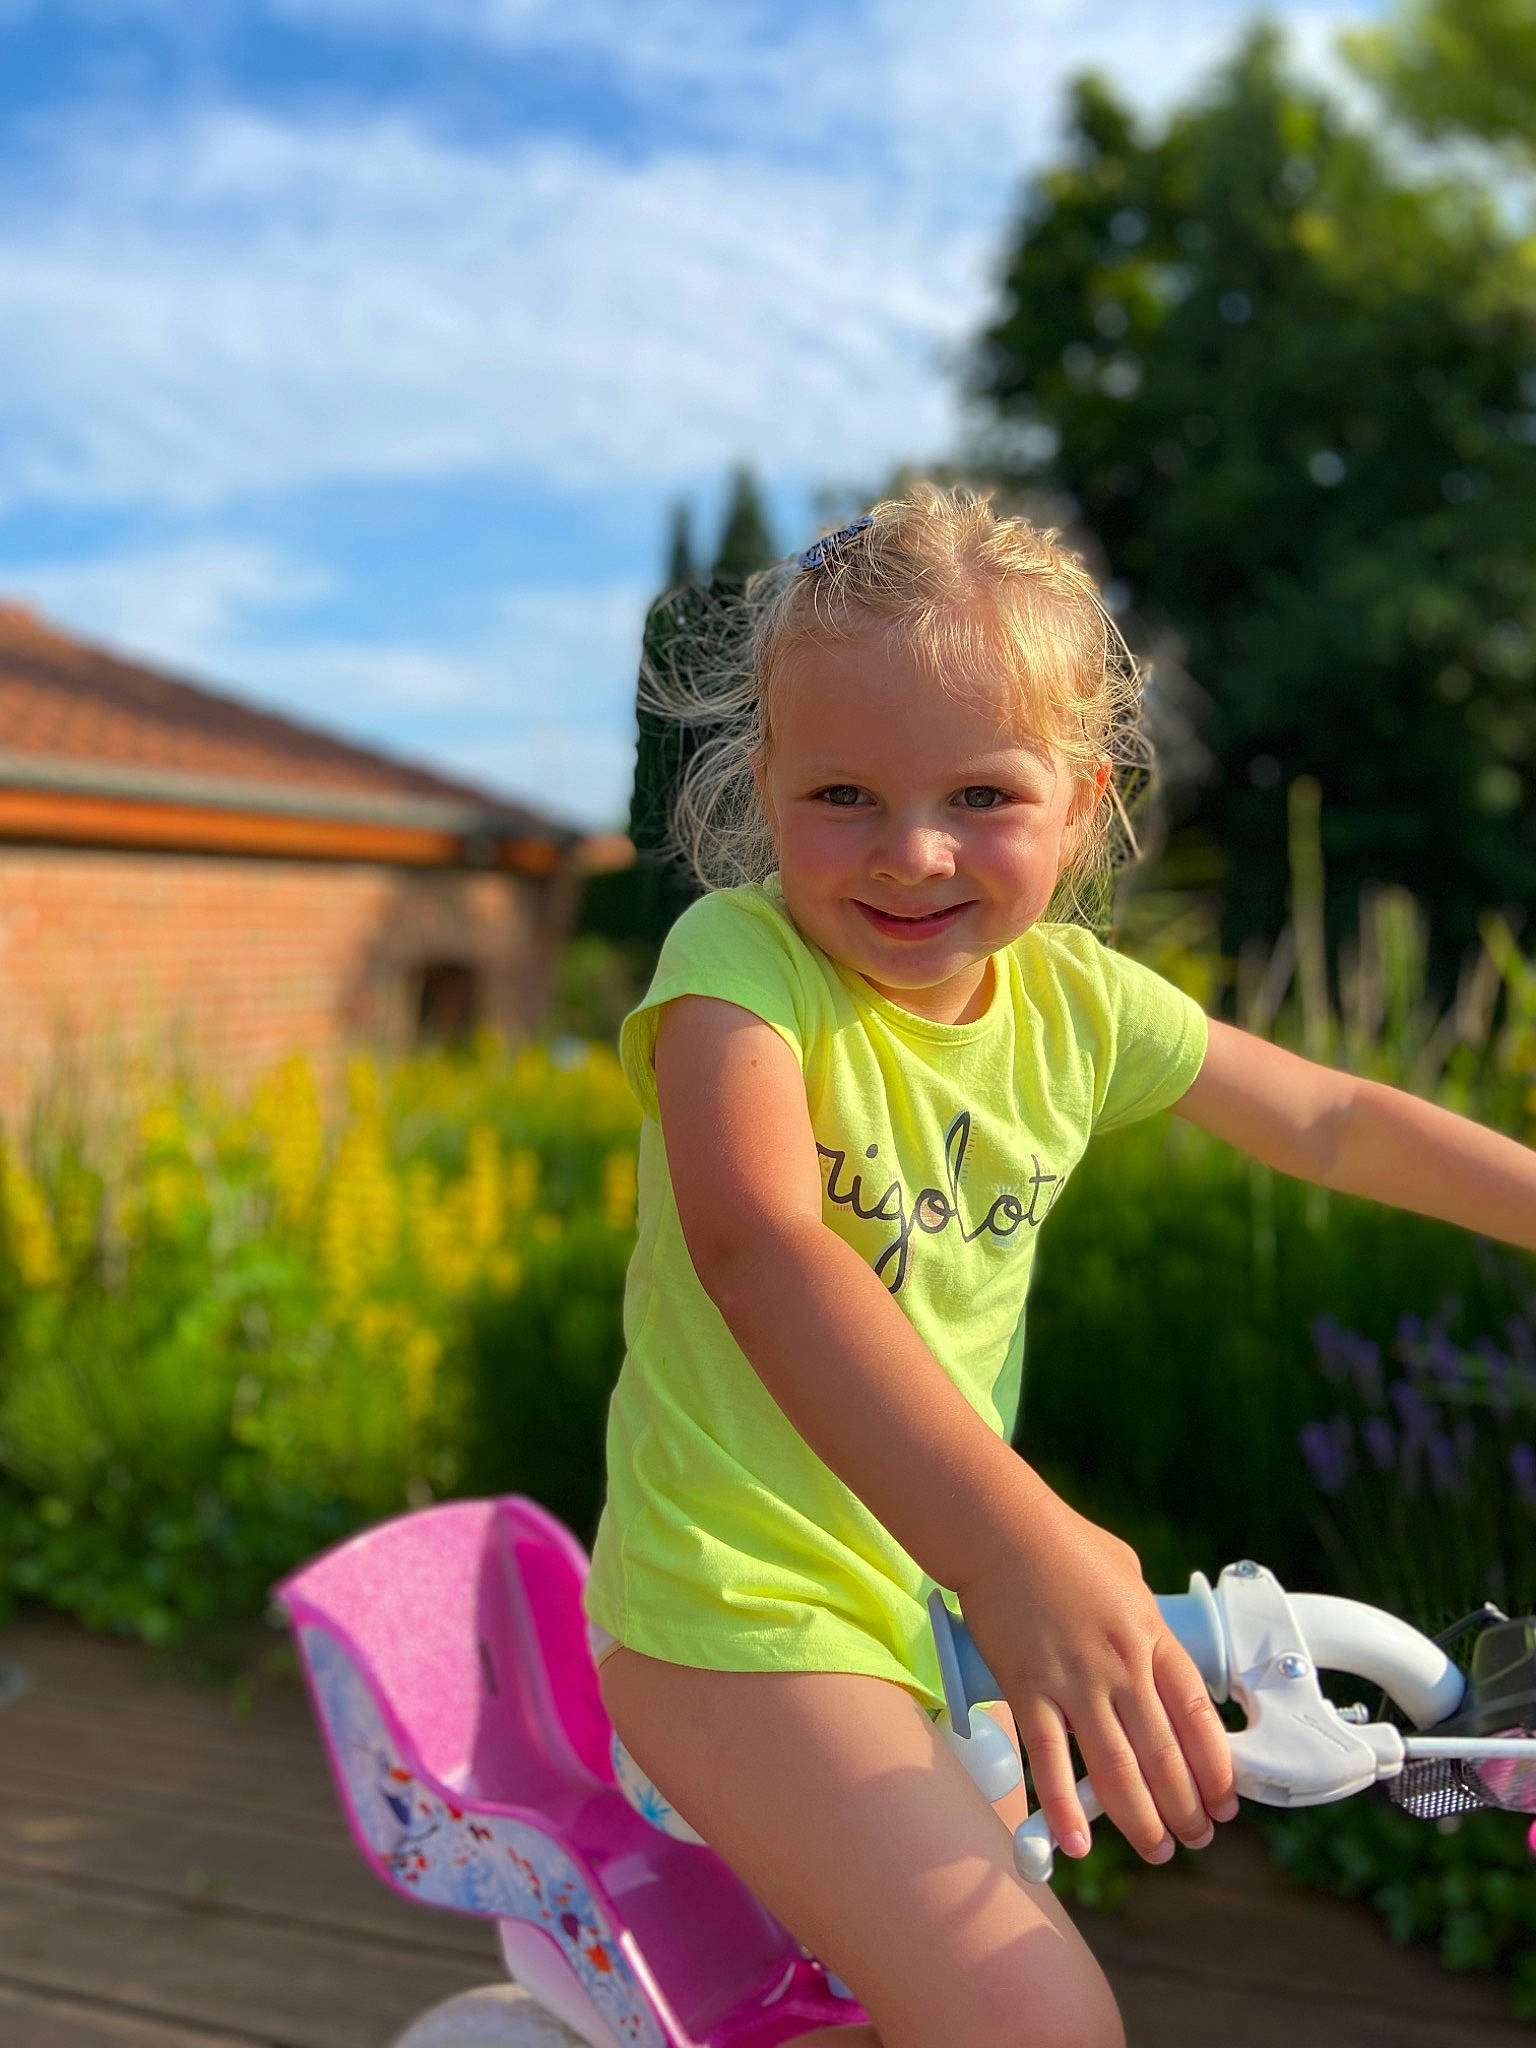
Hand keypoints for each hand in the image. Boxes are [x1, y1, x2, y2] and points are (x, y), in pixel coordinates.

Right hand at [953, 1495, 1237, 1862]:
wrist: (999, 1526)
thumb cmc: (1063, 1542)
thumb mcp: (1127, 1572)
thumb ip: (1146, 1619)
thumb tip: (1157, 1651)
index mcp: (1152, 1636)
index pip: (1198, 1717)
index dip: (1216, 1769)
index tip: (1224, 1803)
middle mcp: (1121, 1666)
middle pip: (1163, 1755)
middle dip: (1185, 1808)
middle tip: (1193, 1840)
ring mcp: (1073, 1680)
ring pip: (1115, 1768)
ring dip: (1139, 1820)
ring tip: (1156, 1851)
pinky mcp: (1027, 1687)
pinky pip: (1047, 1759)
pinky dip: (1062, 1806)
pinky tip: (1076, 1843)